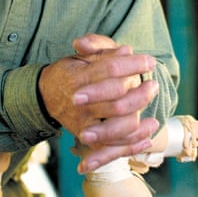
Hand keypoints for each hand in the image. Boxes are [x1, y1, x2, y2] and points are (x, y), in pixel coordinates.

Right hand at [38, 34, 158, 170]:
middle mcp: (80, 102)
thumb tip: (126, 50)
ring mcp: (83, 122)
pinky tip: (149, 128)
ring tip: (151, 104)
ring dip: (140, 115)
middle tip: (153, 83)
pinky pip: (113, 146)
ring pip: (118, 125)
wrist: (44, 95)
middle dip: (140, 93)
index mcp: (78, 77)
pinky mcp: (86, 137)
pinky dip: (134, 142)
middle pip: (117, 101)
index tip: (149, 61)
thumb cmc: (68, 71)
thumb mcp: (80, 56)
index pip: (110, 70)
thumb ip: (101, 50)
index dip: (132, 65)